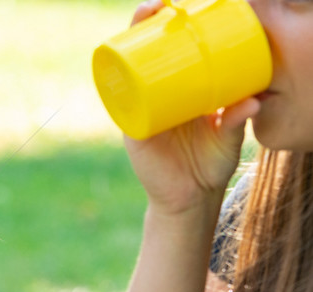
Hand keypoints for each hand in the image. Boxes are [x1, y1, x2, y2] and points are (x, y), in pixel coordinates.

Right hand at [123, 0, 260, 216]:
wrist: (189, 198)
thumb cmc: (209, 164)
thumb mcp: (227, 136)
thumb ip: (237, 118)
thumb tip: (253, 100)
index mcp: (178, 92)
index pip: (171, 54)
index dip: (171, 29)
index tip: (178, 7)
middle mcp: (155, 97)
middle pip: (144, 54)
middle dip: (145, 25)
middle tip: (156, 6)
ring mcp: (139, 110)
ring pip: (128, 71)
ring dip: (126, 44)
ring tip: (139, 23)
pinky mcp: (131, 128)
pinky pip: (118, 103)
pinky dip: (114, 84)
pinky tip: (112, 63)